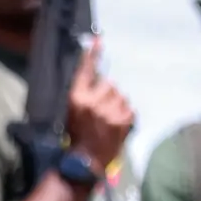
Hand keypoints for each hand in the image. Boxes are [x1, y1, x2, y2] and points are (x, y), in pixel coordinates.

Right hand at [65, 40, 133, 169]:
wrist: (86, 161)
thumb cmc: (75, 136)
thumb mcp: (71, 112)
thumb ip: (82, 95)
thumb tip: (97, 79)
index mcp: (77, 98)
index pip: (86, 71)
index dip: (92, 55)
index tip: (99, 39)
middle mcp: (94, 102)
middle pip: (109, 83)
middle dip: (107, 94)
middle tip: (101, 109)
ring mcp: (111, 111)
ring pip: (121, 95)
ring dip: (117, 103)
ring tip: (108, 119)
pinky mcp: (124, 120)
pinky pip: (129, 108)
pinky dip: (125, 114)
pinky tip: (116, 124)